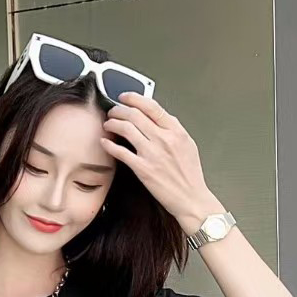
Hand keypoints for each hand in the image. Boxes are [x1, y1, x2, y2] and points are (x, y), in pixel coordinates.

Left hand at [99, 91, 220, 228]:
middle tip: (113, 111)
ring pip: (126, 128)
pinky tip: (105, 142)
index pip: (152, 106)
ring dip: (113, 123)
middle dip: (119, 109)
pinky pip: (121, 152)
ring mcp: (153, 154)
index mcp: (176, 131)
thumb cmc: (190, 176)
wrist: (191, 199)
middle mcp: (164, 139)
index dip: (134, 98)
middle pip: (135, 114)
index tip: (125, 97)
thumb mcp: (188, 145)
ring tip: (108, 125)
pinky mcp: (143, 169)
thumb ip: (173, 130)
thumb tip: (158, 117)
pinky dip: (109, 144)